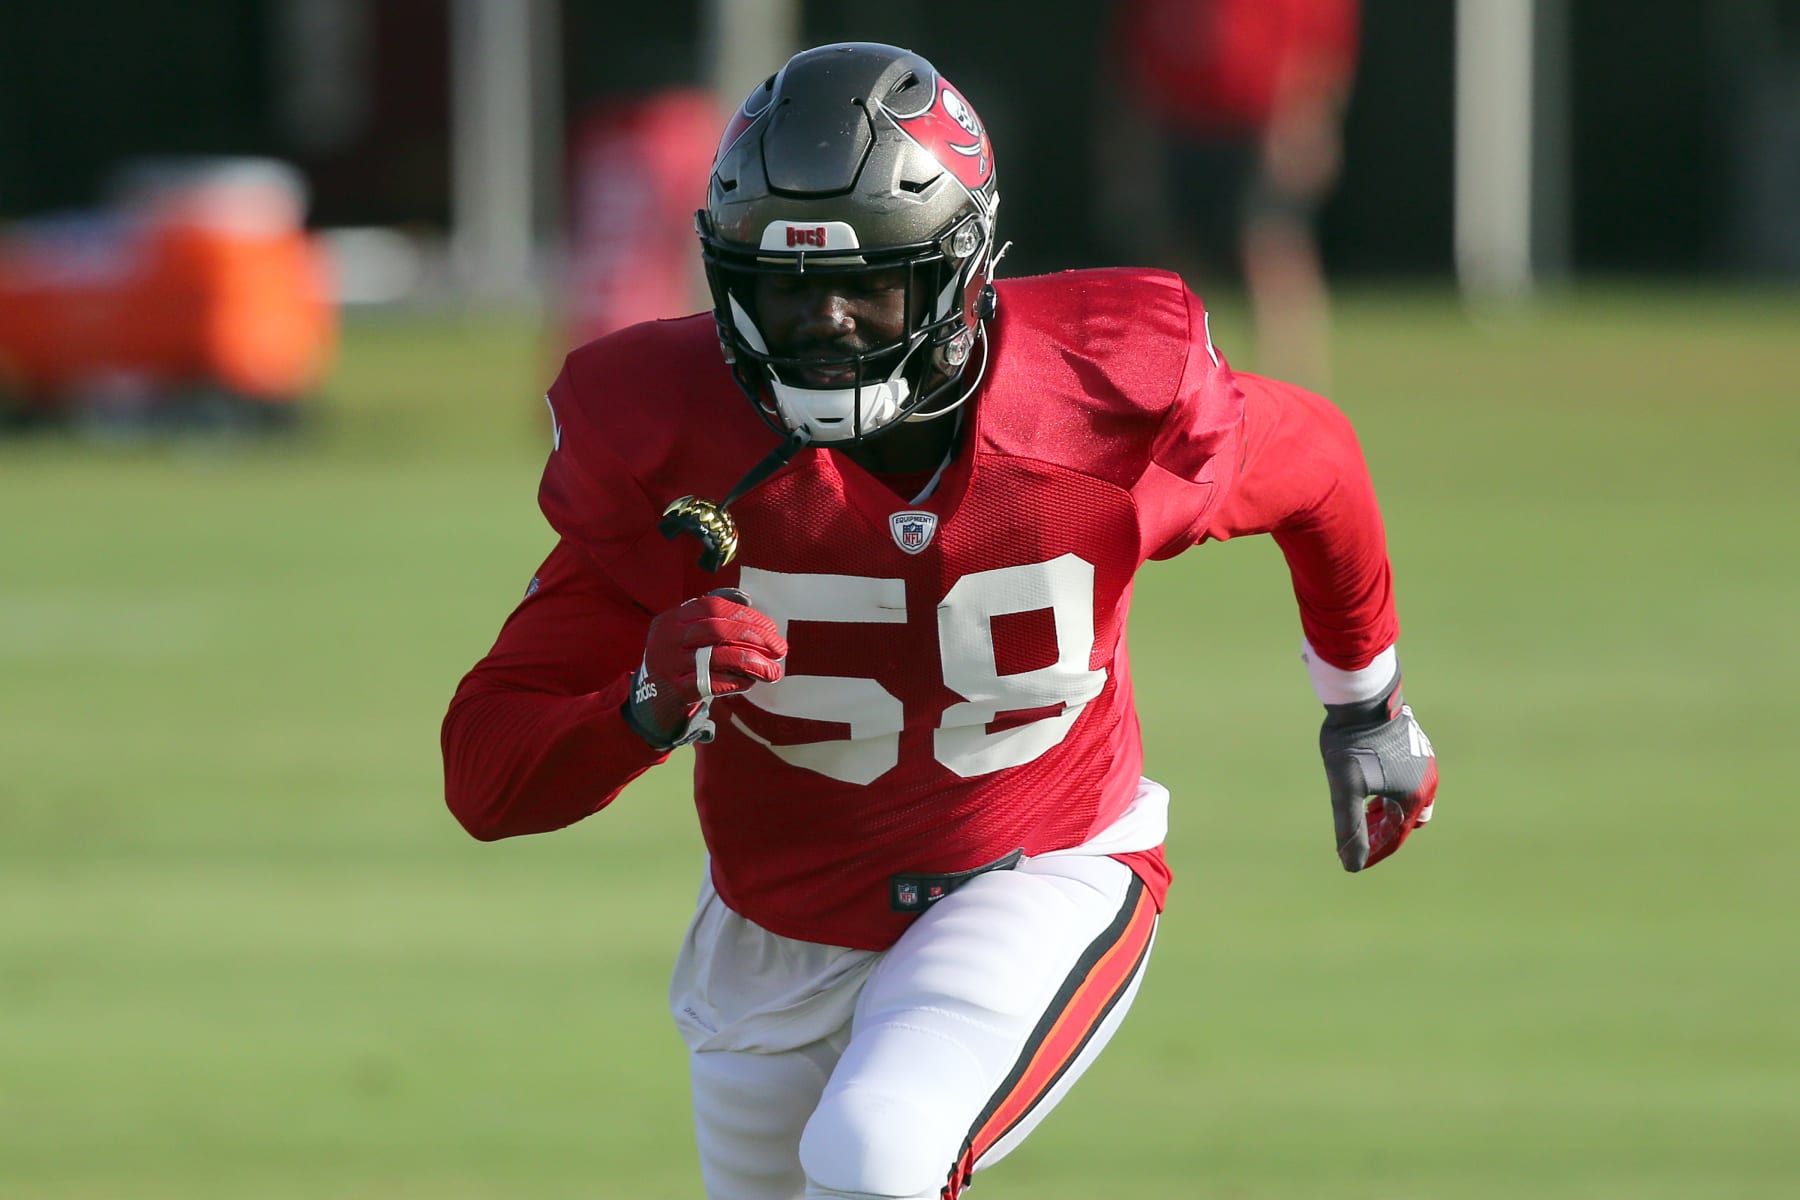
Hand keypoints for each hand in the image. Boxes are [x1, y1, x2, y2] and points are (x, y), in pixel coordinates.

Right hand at [624, 588, 786, 749]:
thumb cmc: (679, 665)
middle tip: (780, 648)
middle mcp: (667, 638)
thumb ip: (711, 617)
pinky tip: (751, 682)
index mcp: (672, 619)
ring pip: (720, 657)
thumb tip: (746, 600)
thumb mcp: (686, 636)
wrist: (648, 705)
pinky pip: (715, 682)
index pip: (713, 607)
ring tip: (775, 671)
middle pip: (718, 629)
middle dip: (755, 637)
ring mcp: (670, 665)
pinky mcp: (677, 691)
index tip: (771, 627)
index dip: (746, 615)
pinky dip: (737, 681)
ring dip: (754, 663)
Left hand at [1318, 675, 1437, 871]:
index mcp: (1415, 796)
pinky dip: (1391, 791)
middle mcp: (1427, 780)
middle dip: (1384, 831)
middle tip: (1360, 835)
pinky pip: (1407, 779)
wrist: (1362, 697)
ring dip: (1388, 810)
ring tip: (1364, 813)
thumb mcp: (1345, 789)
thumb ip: (1350, 828)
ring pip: (1408, 798)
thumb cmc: (1352, 744)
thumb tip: (1351, 864)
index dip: (1375, 851)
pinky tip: (1372, 785)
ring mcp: (1423, 761)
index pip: (1397, 836)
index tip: (1355, 859)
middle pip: (1406, 820)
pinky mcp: (1414, 746)